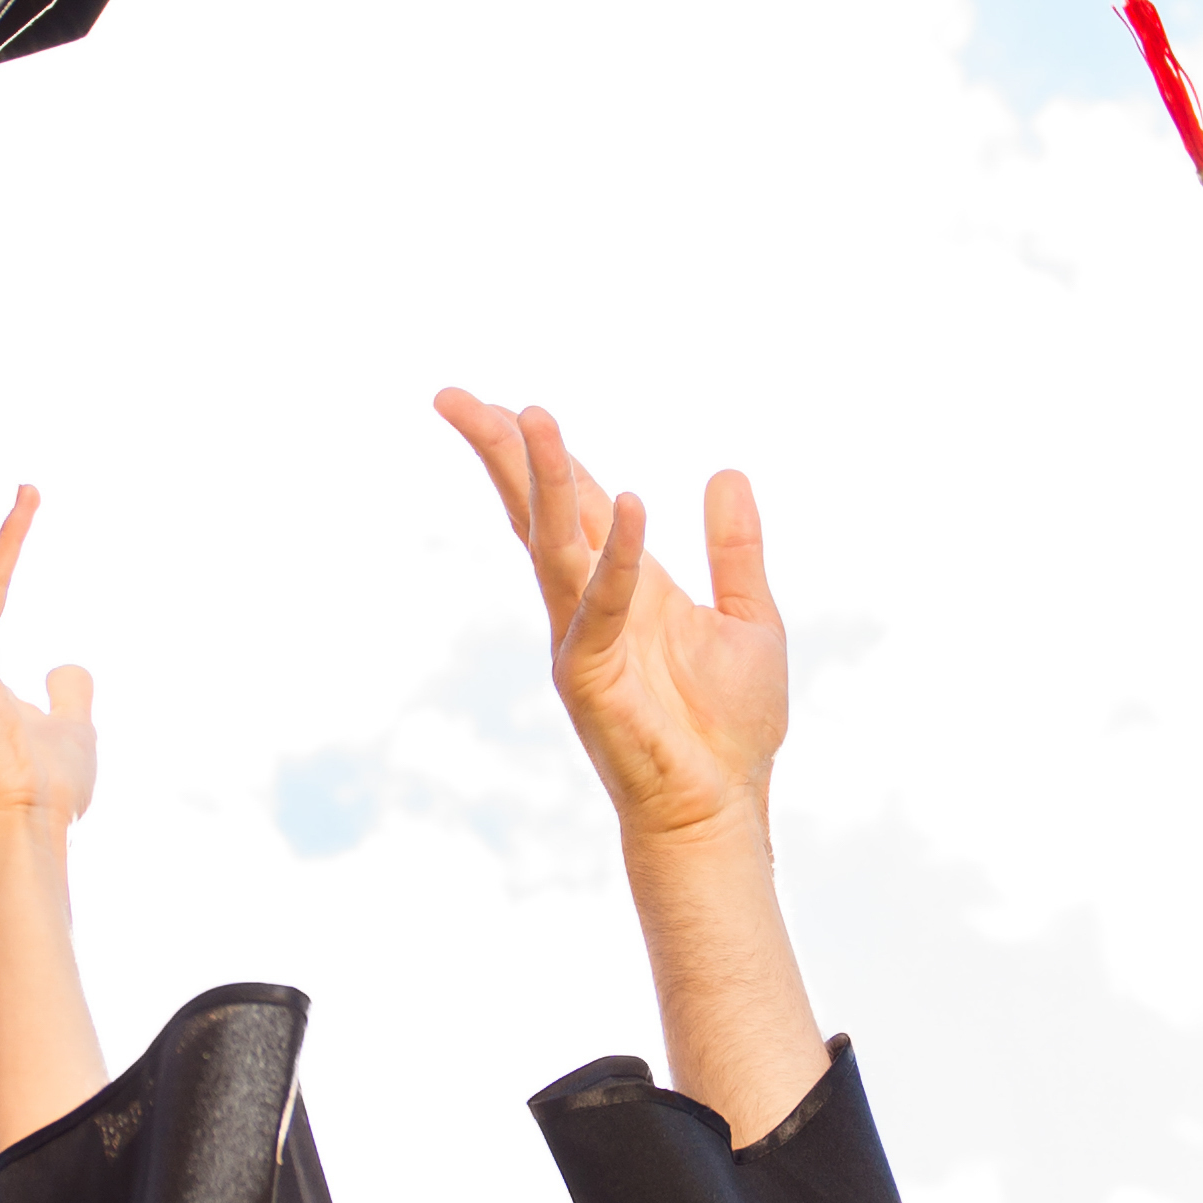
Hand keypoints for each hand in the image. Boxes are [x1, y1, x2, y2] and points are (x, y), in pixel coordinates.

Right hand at [435, 391, 785, 843]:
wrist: (721, 807)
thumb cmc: (730, 726)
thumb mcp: (749, 617)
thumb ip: (735, 549)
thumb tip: (726, 472)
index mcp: (621, 584)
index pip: (568, 503)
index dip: (539, 452)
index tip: (504, 401)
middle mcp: (586, 604)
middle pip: (534, 511)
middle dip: (498, 452)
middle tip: (452, 395)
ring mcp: (579, 638)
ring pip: (552, 543)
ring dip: (541, 479)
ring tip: (529, 416)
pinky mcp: (590, 676)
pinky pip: (602, 603)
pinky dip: (615, 553)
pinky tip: (628, 501)